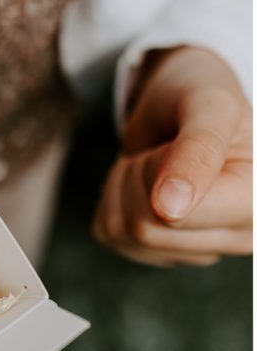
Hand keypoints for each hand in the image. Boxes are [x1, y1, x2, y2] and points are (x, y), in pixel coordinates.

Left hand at [92, 46, 251, 265]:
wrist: (186, 103)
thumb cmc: (205, 97)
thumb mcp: (211, 106)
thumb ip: (198, 151)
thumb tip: (172, 209)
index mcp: (256, 205)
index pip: (176, 216)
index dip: (159, 172)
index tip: (179, 143)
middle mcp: (237, 238)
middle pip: (145, 230)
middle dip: (140, 175)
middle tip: (166, 148)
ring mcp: (197, 252)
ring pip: (124, 235)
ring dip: (124, 186)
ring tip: (156, 161)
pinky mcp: (160, 253)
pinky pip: (109, 236)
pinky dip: (112, 199)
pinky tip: (143, 183)